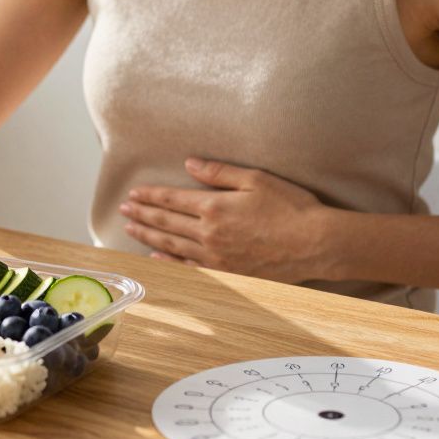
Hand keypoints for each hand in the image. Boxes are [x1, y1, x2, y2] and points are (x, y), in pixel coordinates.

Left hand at [119, 158, 330, 282]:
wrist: (316, 244)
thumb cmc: (291, 208)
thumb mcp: (255, 179)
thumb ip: (218, 172)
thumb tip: (189, 164)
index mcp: (214, 207)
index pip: (172, 200)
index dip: (150, 196)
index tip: (133, 193)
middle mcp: (209, 234)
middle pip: (166, 223)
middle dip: (142, 214)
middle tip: (123, 210)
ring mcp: (216, 257)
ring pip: (172, 246)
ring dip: (148, 237)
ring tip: (130, 230)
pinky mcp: (227, 273)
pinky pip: (189, 268)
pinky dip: (169, 263)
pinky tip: (156, 259)